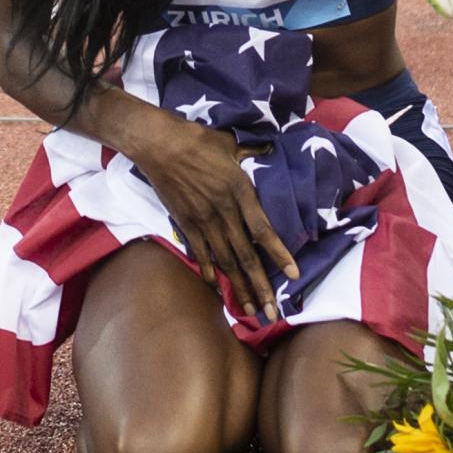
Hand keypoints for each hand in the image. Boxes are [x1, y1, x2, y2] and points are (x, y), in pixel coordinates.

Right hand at [136, 119, 298, 323]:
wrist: (159, 144)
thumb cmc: (197, 140)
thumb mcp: (231, 144)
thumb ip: (252, 152)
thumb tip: (270, 149)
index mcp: (241, 192)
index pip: (264, 231)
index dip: (279, 255)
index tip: (293, 275)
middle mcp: (224, 212)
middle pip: (246, 256)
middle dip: (261, 286)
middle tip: (271, 312)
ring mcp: (203, 220)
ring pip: (225, 261)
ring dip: (239, 287)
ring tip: (250, 310)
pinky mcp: (185, 223)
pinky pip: (200, 253)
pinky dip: (209, 272)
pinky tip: (217, 289)